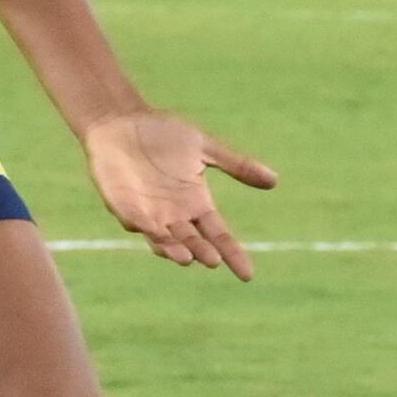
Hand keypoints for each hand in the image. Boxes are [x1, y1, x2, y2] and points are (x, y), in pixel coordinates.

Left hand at [83, 107, 271, 279]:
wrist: (121, 121)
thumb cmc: (162, 133)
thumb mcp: (205, 148)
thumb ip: (236, 165)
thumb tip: (275, 181)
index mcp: (196, 202)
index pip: (219, 235)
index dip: (233, 254)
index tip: (248, 275)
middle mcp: (173, 214)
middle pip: (193, 241)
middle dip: (202, 252)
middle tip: (214, 261)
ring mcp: (147, 212)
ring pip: (163, 240)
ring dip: (173, 250)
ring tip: (186, 258)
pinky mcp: (122, 204)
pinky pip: (134, 221)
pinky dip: (145, 229)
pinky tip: (156, 235)